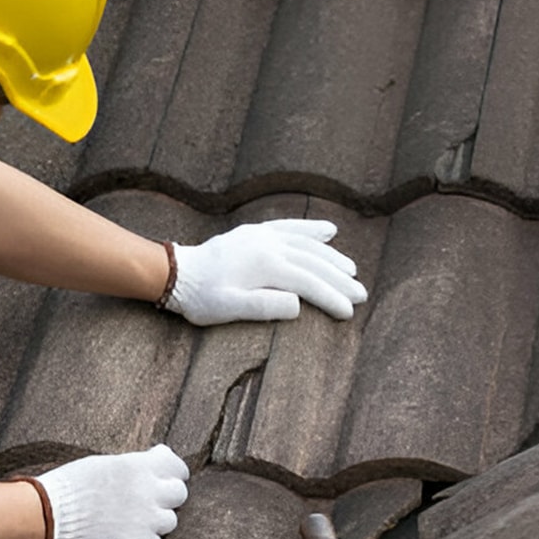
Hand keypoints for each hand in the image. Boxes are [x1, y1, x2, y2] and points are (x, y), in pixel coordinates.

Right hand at [35, 444, 188, 538]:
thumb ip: (135, 466)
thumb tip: (152, 464)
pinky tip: (124, 537)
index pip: (177, 467)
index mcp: (141, 466)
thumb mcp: (106, 464)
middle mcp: (149, 492)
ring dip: (155, 520)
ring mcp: (146, 521)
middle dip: (167, 495)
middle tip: (150, 499)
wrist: (47, 517)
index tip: (166, 475)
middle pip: (179, 494)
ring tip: (132, 520)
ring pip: (169, 521)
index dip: (172, 472)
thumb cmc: (70, 486)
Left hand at [166, 219, 367, 325]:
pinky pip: (290, 227)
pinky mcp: (256, 232)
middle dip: (339, 278)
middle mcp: (268, 244)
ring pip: (306, 243)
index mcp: (265, 265)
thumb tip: (298, 304)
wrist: (176, 273)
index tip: (349, 312)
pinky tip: (329, 232)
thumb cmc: (201, 297)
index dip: (331, 297)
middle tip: (362, 294)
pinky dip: (311, 229)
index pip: (308, 281)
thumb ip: (263, 306)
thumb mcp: (228, 309)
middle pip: (313, 261)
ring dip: (332, 256)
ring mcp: (263, 235)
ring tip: (352, 270)